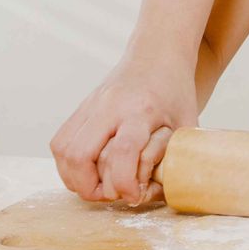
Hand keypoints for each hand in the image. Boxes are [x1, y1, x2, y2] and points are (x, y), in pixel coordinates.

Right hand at [49, 55, 198, 205]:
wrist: (157, 53)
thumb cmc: (176, 91)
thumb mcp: (187, 124)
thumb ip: (178, 158)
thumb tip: (159, 193)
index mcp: (141, 110)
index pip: (122, 152)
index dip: (124, 183)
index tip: (133, 196)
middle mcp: (109, 106)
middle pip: (79, 154)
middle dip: (89, 187)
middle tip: (109, 195)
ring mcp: (91, 104)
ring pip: (62, 149)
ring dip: (74, 178)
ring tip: (97, 185)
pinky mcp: (81, 107)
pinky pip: (61, 141)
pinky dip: (68, 163)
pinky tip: (87, 170)